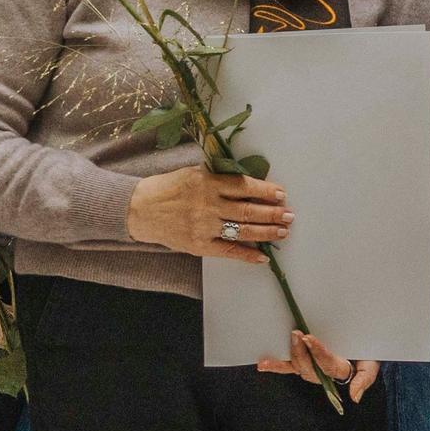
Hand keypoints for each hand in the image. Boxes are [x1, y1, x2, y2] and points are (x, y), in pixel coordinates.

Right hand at [129, 165, 287, 263]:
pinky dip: (246, 255)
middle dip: (273, 213)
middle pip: (248, 209)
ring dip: (266, 232)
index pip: (244, 186)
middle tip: (289, 215)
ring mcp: (204, 226)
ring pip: (243, 230)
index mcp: (207, 182)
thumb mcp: (193, 173)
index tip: (281, 194)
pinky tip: (262, 257)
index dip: (265, 190)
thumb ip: (219, 178)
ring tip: (283, 231)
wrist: (140, 209)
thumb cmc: (168, 188)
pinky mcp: (199, 245)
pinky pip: (228, 251)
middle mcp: (208, 204)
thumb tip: (250, 185)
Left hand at [259, 330, 379, 402]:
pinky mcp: (303, 363)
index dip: (318, 353)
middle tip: (296, 334)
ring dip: (286, 359)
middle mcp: (323, 373)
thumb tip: (354, 397)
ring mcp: (311, 369)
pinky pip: (288, 367)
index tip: (309, 339)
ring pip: (297, 367)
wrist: (363, 347)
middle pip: (309, 367)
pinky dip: (275, 366)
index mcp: (341, 371)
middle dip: (301, 352)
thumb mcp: (372, 364)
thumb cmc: (367, 353)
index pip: (328, 364)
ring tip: (282, 346)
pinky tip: (262, 365)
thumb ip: (365, 379)